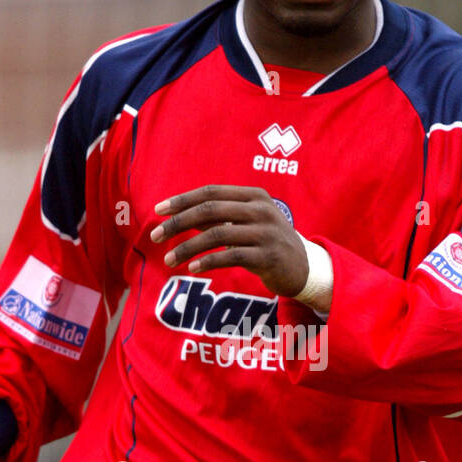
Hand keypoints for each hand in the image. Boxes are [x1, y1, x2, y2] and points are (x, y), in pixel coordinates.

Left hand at [150, 185, 308, 296]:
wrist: (305, 267)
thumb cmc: (268, 243)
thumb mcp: (246, 223)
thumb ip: (218, 217)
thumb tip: (180, 215)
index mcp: (254, 196)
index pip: (211, 192)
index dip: (183, 200)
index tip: (158, 210)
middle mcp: (261, 210)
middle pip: (210, 210)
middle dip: (178, 222)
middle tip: (156, 235)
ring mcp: (266, 233)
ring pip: (217, 234)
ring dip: (188, 247)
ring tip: (169, 259)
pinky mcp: (268, 257)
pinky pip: (231, 256)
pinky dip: (208, 261)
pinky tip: (192, 268)